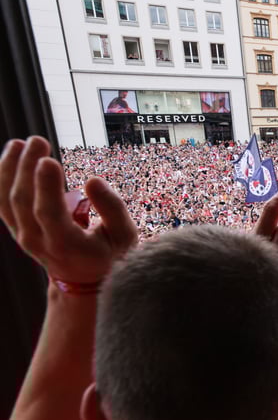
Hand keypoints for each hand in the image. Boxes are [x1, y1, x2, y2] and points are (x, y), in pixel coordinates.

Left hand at [0, 136, 137, 283]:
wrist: (85, 279)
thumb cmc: (110, 254)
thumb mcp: (124, 236)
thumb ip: (112, 209)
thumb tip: (92, 180)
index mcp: (66, 245)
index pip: (48, 214)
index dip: (46, 187)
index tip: (48, 160)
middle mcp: (38, 242)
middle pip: (22, 202)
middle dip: (26, 167)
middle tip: (38, 140)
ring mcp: (23, 236)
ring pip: (6, 200)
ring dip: (9, 169)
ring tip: (18, 143)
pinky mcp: (17, 228)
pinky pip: (1, 201)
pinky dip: (2, 177)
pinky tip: (11, 155)